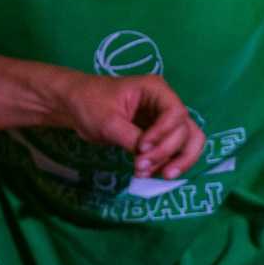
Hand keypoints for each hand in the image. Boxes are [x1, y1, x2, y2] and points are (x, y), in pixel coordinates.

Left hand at [56, 71, 204, 178]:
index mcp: (155, 89)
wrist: (75, 105)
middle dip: (166, 152)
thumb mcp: (107, 120)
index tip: (141, 148)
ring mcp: (164, 120)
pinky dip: (166, 164)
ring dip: (175, 162)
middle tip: (140, 167)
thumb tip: (146, 158)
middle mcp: (165, 103)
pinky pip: (174, 151)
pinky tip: (148, 174)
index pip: (176, 113)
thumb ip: (129, 137)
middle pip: (185, 131)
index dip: (163, 134)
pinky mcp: (158, 136)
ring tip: (149, 175)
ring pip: (188, 142)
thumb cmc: (89, 103)